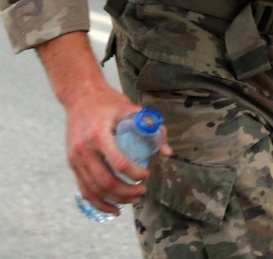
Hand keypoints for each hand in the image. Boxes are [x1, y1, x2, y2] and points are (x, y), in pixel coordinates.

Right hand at [38, 32, 171, 217]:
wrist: (79, 96)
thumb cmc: (108, 101)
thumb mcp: (130, 108)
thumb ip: (151, 127)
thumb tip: (167, 152)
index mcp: (99, 134)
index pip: (119, 162)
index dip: (135, 173)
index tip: (147, 174)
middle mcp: (84, 149)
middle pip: (106, 182)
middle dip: (127, 192)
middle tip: (143, 192)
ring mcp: (75, 159)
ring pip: (94, 190)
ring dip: (115, 200)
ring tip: (133, 200)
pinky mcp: (72, 164)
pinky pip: (84, 190)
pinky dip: (98, 203)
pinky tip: (113, 208)